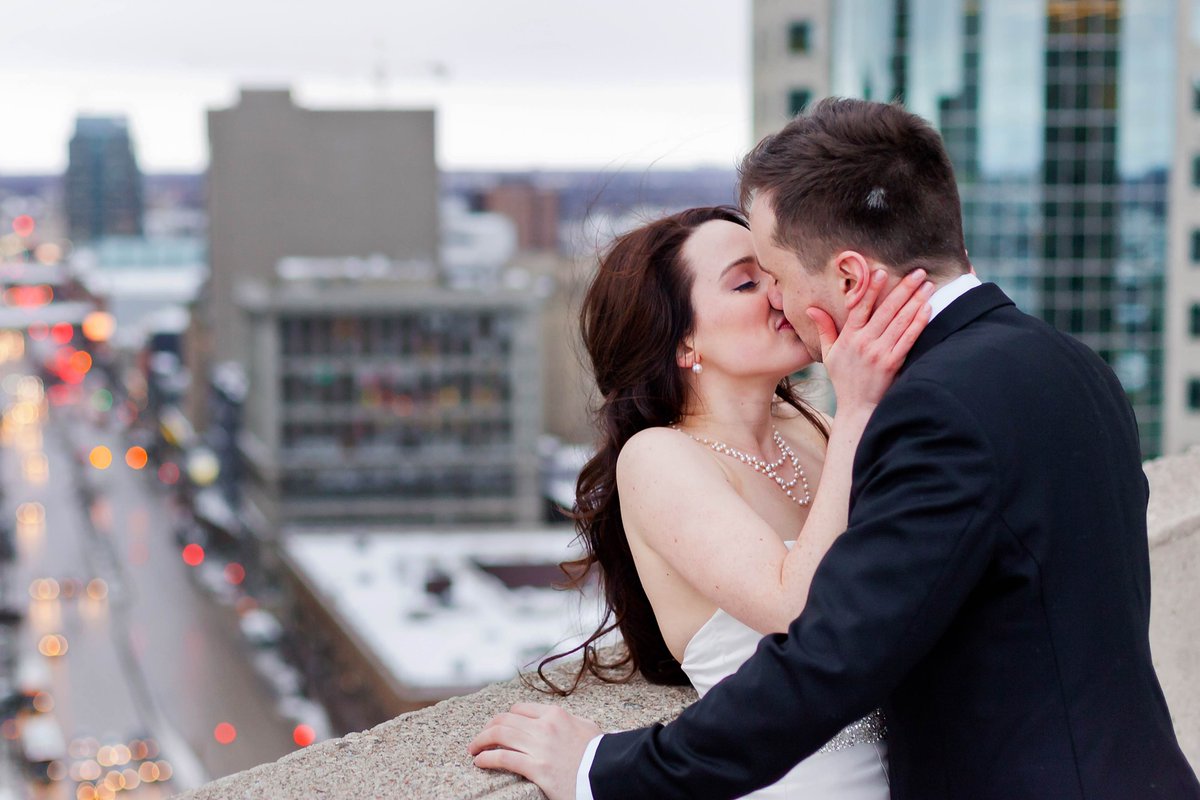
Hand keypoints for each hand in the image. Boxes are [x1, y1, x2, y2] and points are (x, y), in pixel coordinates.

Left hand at [469, 702, 601, 799]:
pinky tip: (479, 762)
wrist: (609, 772)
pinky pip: (503, 758)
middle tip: (480, 738)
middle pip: (504, 720)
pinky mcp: (537, 768)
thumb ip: (568, 722)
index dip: (504, 718)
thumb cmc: (600, 753)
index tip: (498, 726)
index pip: (519, 709)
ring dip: (480, 741)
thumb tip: (559, 723)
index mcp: (555, 714)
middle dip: (488, 728)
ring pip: (499, 735)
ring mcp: (540, 746)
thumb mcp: (586, 727)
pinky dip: (486, 758)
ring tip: (473, 749)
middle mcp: (545, 726)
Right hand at [806, 268, 932, 412]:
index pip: (860, 308)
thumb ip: (824, 329)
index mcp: (849, 337)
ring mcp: (880, 353)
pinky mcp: (893, 363)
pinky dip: (918, 322)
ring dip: (916, 300)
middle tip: (918, 272)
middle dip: (904, 288)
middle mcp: (864, 343)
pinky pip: (908, 338)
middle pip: (886, 310)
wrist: (857, 408)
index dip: (871, 289)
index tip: (882, 271)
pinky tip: (927, 308)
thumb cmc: (843, 379)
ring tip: (928, 285)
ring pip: (900, 321)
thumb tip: (812, 308)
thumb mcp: (829, 354)